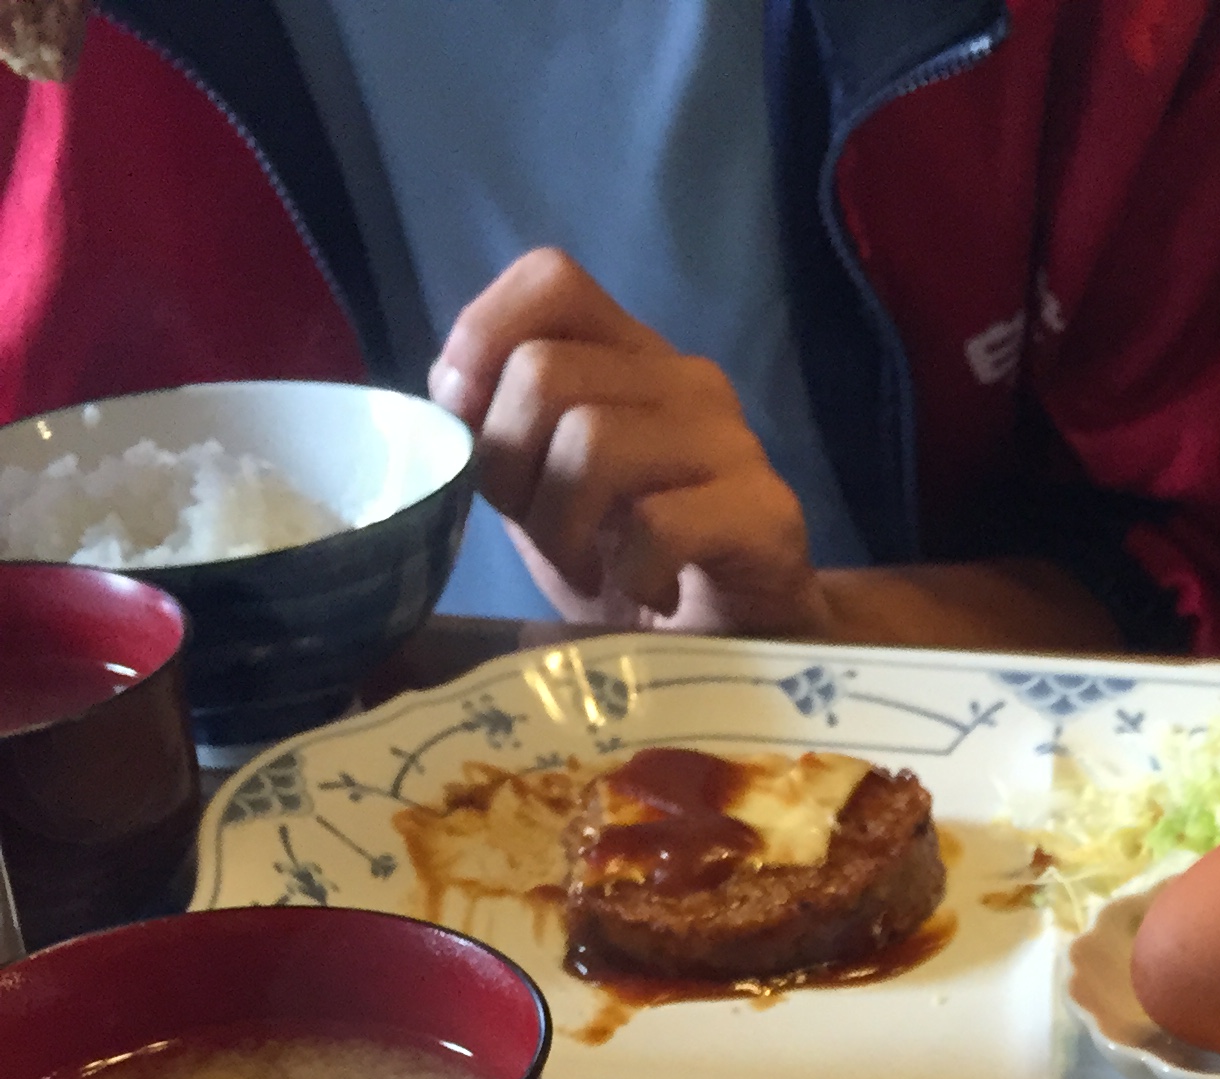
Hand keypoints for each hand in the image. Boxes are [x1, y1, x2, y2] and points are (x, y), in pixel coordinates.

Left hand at [427, 249, 825, 635]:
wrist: (741, 653)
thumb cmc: (636, 574)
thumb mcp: (544, 498)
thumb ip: (500, 436)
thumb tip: (449, 392)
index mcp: (630, 359)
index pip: (551, 280)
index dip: (483, 336)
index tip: (466, 421)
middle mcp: (684, 380)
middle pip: (545, 373)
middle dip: (508, 468)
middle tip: (541, 535)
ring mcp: (731, 443)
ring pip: (592, 440)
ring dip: (561, 529)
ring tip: (587, 573)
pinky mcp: (765, 513)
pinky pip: (659, 522)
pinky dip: (630, 572)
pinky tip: (648, 595)